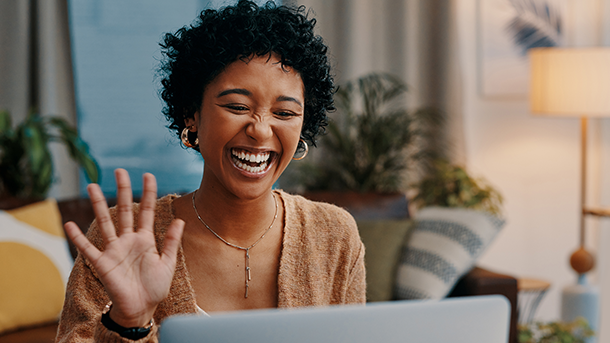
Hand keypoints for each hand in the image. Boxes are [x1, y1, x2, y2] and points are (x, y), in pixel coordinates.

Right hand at [64, 169, 184, 326]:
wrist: (141, 308)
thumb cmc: (154, 287)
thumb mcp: (167, 263)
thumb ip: (172, 241)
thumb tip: (180, 219)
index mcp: (145, 239)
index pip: (146, 211)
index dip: (148, 193)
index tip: (148, 175)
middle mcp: (128, 240)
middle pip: (123, 210)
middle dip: (122, 191)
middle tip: (119, 171)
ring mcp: (114, 250)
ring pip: (105, 222)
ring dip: (97, 205)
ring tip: (92, 186)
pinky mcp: (102, 263)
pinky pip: (88, 248)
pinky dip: (77, 238)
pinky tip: (69, 224)